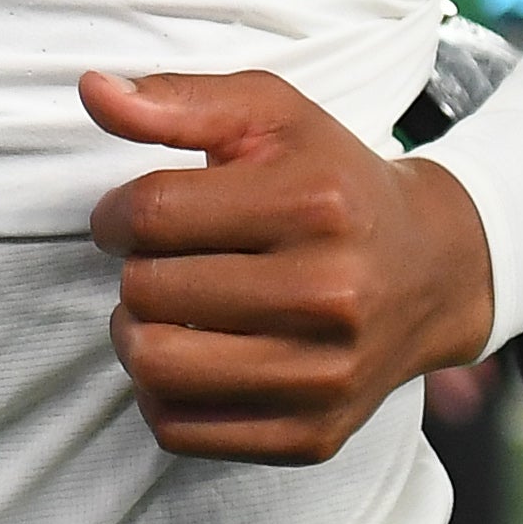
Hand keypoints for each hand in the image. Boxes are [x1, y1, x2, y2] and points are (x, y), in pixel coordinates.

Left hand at [83, 68, 494, 465]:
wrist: (430, 268)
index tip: (128, 215)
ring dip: (135, 334)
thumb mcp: (270, 115)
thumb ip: (178, 100)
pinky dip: (161, 394)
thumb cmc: (333, 182)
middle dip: (134, 269)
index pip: (154, 213)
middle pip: (148, 292)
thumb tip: (92, 89)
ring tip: (161, 309)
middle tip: (162, 260)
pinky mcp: (313, 434)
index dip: (115, 212)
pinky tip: (188, 355)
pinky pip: (182, 431)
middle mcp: (327, 294)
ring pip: (156, 367)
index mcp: (312, 203)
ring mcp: (323, 375)